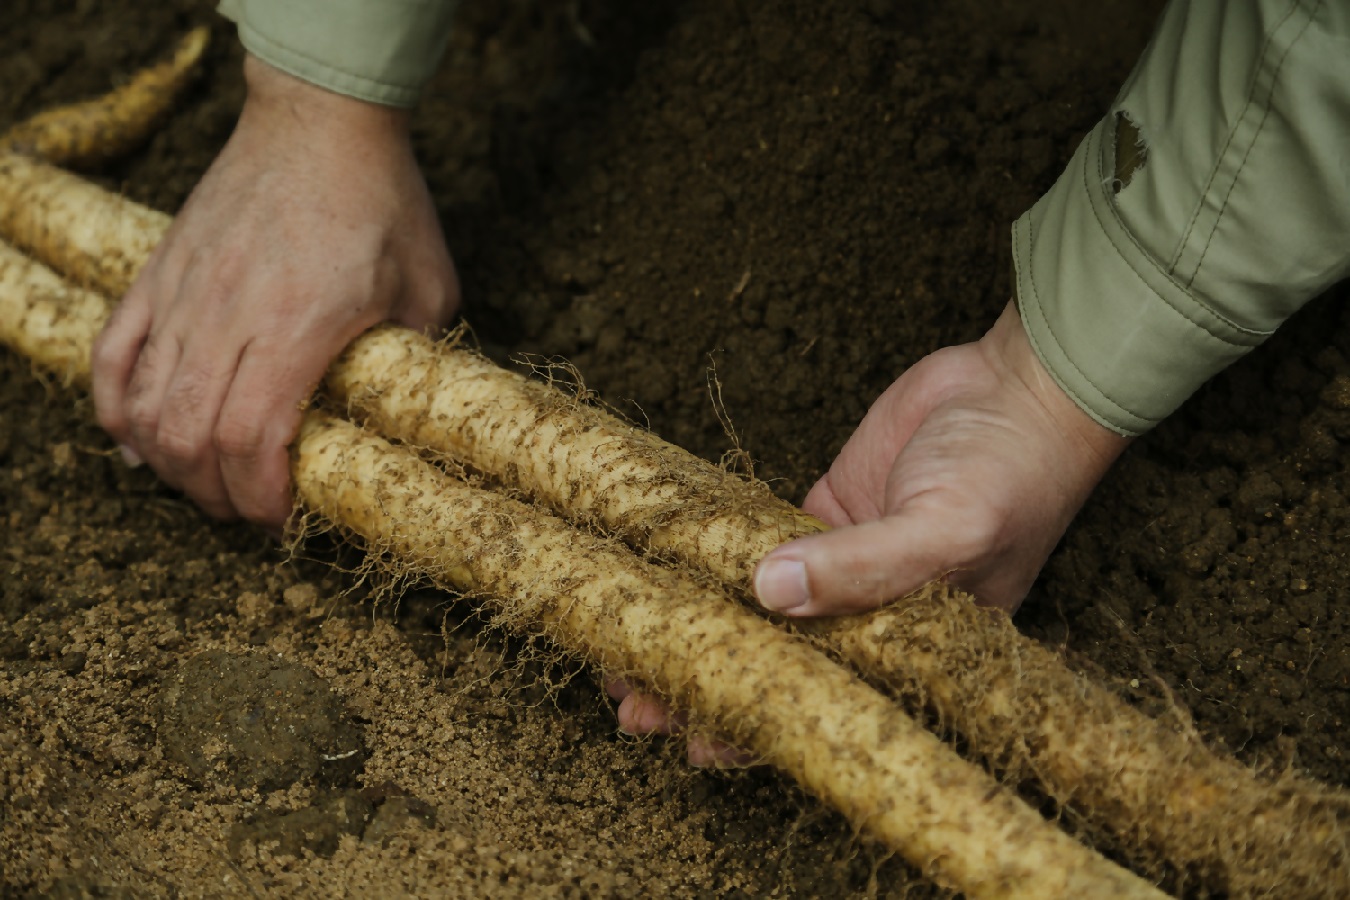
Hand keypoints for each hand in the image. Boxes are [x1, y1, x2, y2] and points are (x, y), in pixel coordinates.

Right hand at [91, 55, 458, 530]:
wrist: (320, 120)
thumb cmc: (382, 201)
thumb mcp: (429, 288)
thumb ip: (418, 359)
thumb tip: (412, 413)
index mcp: (297, 327)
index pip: (252, 440)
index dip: (260, 496)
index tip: (281, 517)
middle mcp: (228, 317)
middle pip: (192, 437)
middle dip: (217, 495)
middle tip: (249, 511)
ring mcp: (184, 295)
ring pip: (146, 407)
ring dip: (170, 464)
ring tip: (204, 484)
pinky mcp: (159, 275)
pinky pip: (112, 356)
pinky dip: (116, 410)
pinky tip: (136, 443)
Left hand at [616, 302, 1128, 760]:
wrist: (1021, 384)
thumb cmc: (1012, 471)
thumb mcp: (948, 530)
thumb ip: (865, 568)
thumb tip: (770, 592)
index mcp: (913, 651)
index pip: (826, 702)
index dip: (762, 724)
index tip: (697, 738)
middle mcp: (872, 616)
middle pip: (780, 664)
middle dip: (712, 685)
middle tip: (636, 707)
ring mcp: (842, 562)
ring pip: (758, 609)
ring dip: (701, 628)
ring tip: (630, 655)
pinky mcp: (824, 510)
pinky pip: (758, 542)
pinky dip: (714, 561)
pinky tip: (668, 577)